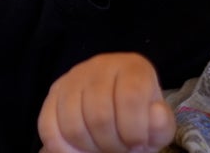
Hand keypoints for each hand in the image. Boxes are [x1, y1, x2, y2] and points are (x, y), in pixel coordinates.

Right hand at [38, 53, 174, 152]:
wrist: (118, 106)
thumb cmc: (139, 116)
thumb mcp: (157, 123)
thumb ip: (161, 124)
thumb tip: (153, 114)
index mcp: (132, 67)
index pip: (130, 98)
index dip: (134, 130)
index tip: (138, 144)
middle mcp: (99, 66)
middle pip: (99, 115)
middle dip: (112, 144)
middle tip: (120, 149)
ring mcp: (72, 79)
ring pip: (73, 124)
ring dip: (89, 148)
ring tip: (102, 148)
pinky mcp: (53, 95)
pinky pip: (48, 127)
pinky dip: (63, 149)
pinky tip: (79, 152)